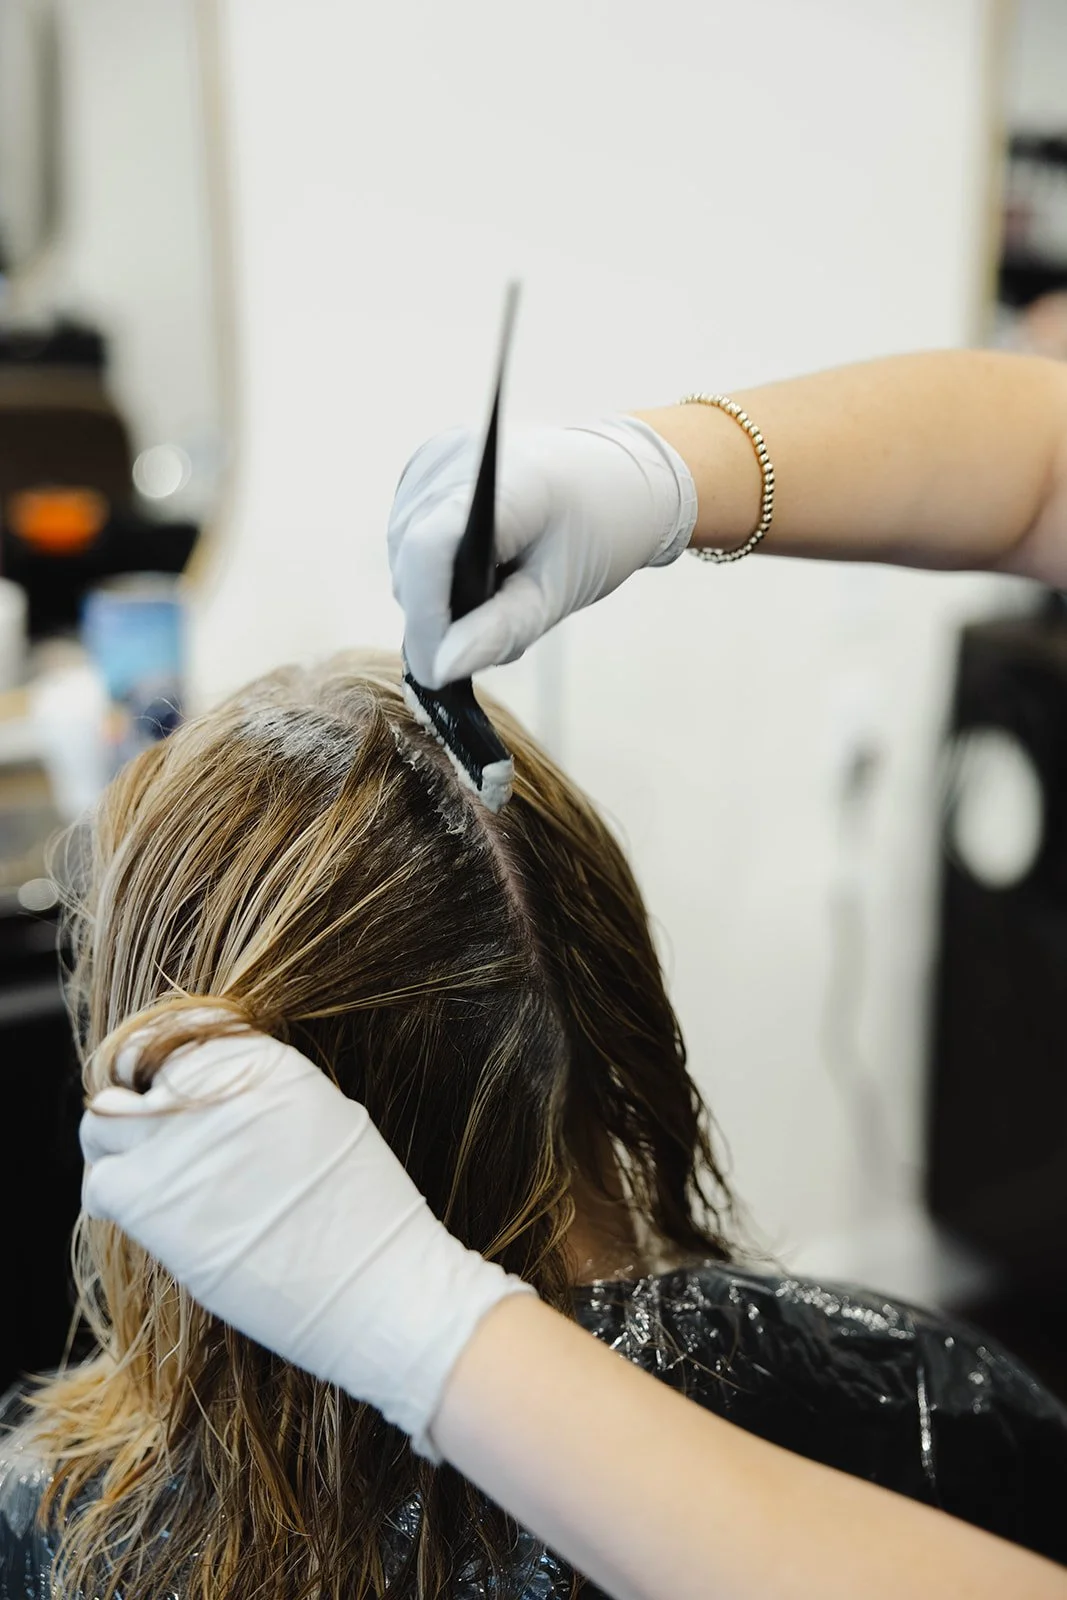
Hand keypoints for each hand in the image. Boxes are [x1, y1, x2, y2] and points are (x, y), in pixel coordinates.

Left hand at [80, 1030, 530, 1456]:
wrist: (380, 1285)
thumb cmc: (364, 1213)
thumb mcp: (328, 1117)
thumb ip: (265, 1094)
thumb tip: (211, 1099)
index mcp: (266, 1062)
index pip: (183, 1036)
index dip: (169, 1067)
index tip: (168, 1090)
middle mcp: (215, 1090)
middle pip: (135, 1076)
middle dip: (138, 1105)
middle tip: (149, 1136)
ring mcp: (179, 1143)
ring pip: (103, 1128)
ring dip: (115, 1147)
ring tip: (144, 1175)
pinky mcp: (153, 1202)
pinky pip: (101, 1184)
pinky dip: (111, 1196)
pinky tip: (140, 1212)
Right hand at [388, 417, 696, 687]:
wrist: (615, 479)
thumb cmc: (597, 532)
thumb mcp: (559, 591)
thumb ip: (500, 631)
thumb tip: (437, 670)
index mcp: (505, 479)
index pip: (429, 550)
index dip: (425, 618)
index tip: (439, 671)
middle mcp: (457, 457)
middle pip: (411, 558)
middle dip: (436, 615)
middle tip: (488, 638)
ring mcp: (436, 458)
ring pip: (403, 553)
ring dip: (432, 594)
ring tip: (489, 602)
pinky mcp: (426, 467)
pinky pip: (407, 536)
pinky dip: (432, 569)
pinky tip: (473, 573)